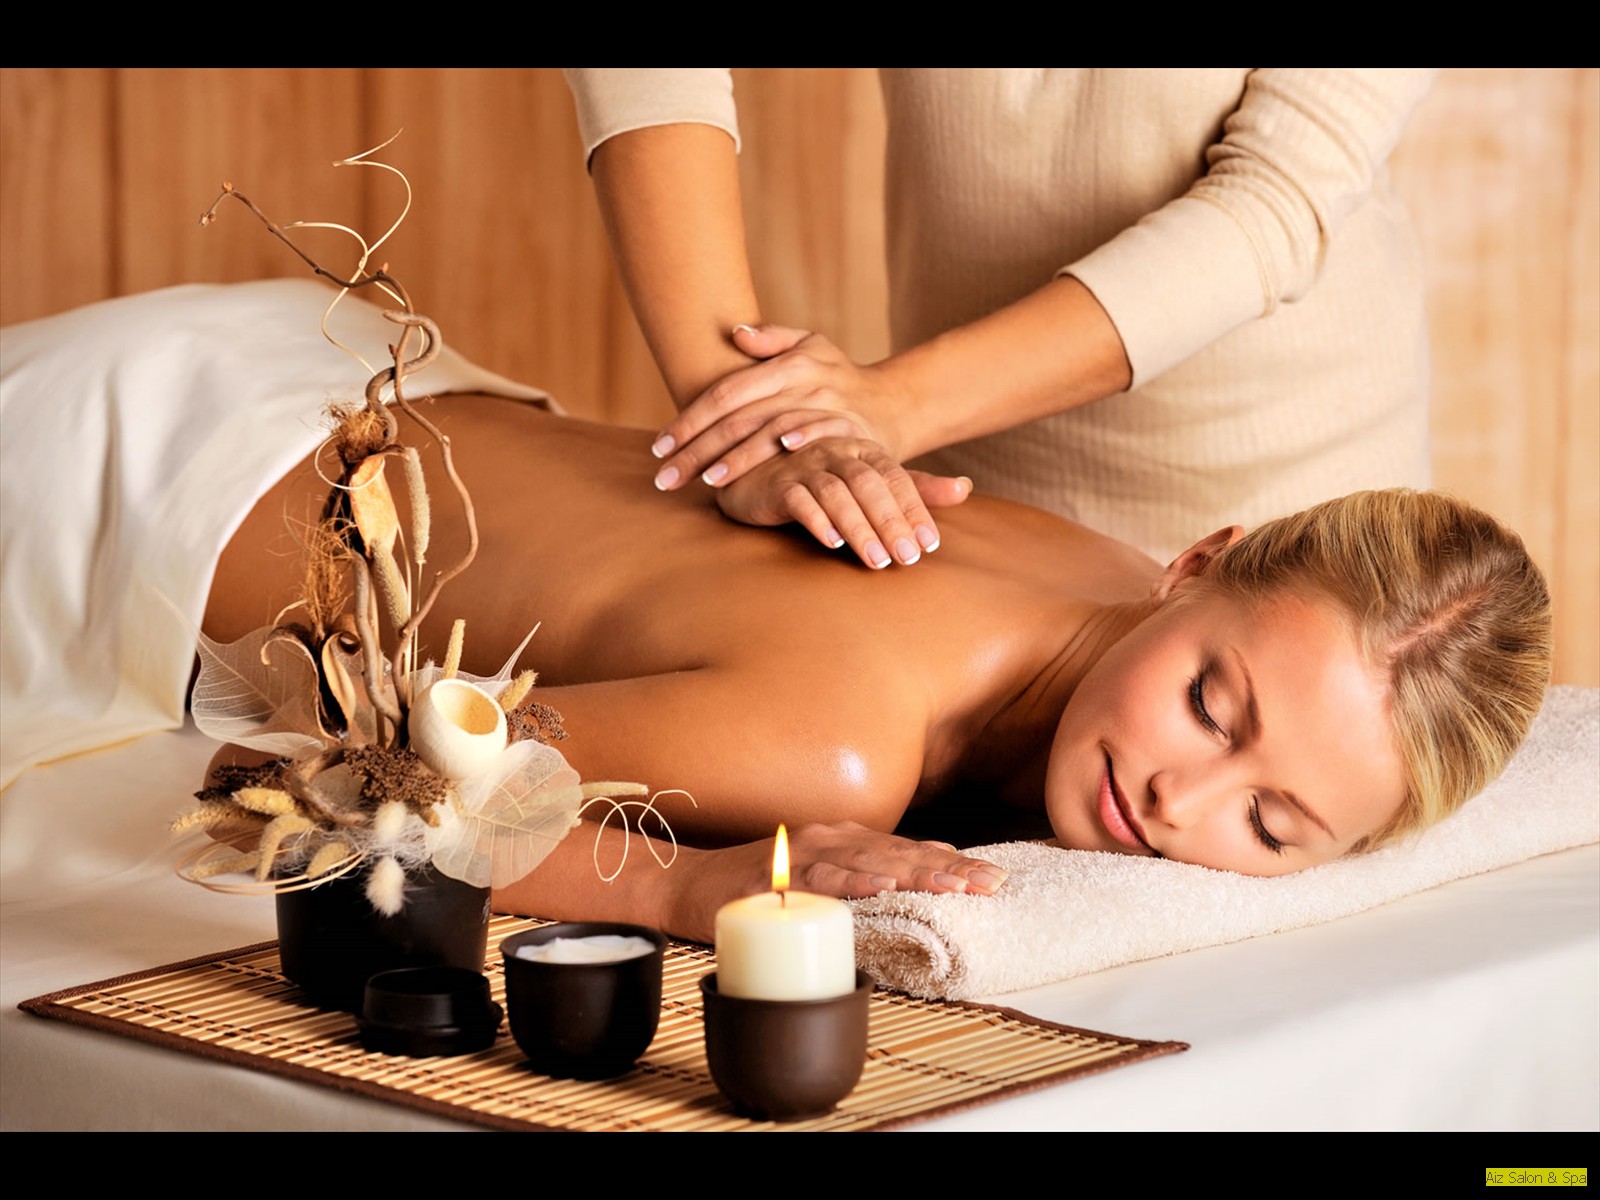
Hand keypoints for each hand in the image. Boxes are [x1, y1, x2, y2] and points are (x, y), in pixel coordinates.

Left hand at [651, 325, 906, 493]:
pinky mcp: (851, 430)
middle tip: (667, 478)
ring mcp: (828, 406)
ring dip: (740, 457)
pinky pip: (819, 435)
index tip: (659, 447)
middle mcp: (804, 382)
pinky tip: (774, 457)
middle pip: (739, 417)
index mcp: (786, 364)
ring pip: (773, 430)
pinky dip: (798, 443)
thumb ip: (773, 340)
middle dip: (699, 449)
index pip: (725, 393)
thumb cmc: (839, 378)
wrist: (893, 405)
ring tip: (707, 481)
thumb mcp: (811, 347)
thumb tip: (735, 333)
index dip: (690, 420)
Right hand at [669, 821, 1007, 942]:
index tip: (995, 879)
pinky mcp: (776, 874)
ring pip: (870, 861)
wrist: (687, 884)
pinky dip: (852, 880)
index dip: (954, 863)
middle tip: (991, 884)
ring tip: (953, 886)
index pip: (911, 850)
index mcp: (847, 840)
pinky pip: (820, 877)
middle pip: (901, 853)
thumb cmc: (757, 887)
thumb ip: (863, 879)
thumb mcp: (820, 880)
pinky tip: (881, 887)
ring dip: (914, 872)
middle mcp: (832, 838)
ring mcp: (804, 853)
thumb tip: (918, 881)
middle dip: (949, 869)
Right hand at [715, 437, 970, 567]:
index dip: (915, 510)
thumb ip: (915, 487)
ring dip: (859, 528)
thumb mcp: (870, 482)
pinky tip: (832, 543)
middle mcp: (835, 451)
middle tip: (908, 559)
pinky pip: (798, 499)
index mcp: (862, 450)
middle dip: (891, 522)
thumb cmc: (820, 480)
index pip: (895, 478)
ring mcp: (803, 465)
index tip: (930, 545)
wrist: (755, 477)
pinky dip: (816, 520)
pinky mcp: (775, 484)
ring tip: (877, 561)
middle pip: (869, 485)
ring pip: (836, 494)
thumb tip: (965, 488)